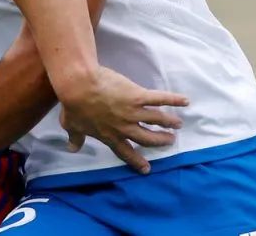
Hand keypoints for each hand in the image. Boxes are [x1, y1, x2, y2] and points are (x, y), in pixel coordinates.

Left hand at [59, 66, 188, 173]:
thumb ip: (75, 138)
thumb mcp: (71, 125)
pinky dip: (173, 100)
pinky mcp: (138, 96)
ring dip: (169, 122)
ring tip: (178, 123)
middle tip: (170, 140)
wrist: (79, 87)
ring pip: (156, 119)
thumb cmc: (73, 105)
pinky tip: (185, 101)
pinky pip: (159, 99)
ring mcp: (133, 112)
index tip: (147, 169)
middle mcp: (124, 127)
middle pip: (146, 138)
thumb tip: (72, 149)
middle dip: (159, 140)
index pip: (125, 152)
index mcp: (110, 135)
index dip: (136, 160)